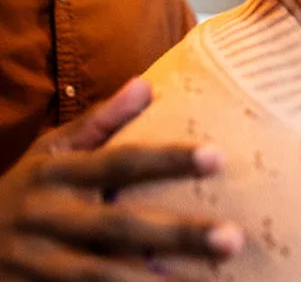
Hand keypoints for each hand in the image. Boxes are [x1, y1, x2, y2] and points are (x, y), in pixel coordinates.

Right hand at [0, 78, 243, 281]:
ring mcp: (36, 263)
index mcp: (54, 175)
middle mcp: (46, 219)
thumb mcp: (47, 154)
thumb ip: (97, 124)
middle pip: (120, 227)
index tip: (217, 156)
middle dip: (178, 235)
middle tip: (233, 239)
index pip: (119, 162)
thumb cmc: (21, 193)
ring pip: (100, 276)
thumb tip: (145, 85)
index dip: (167, 159)